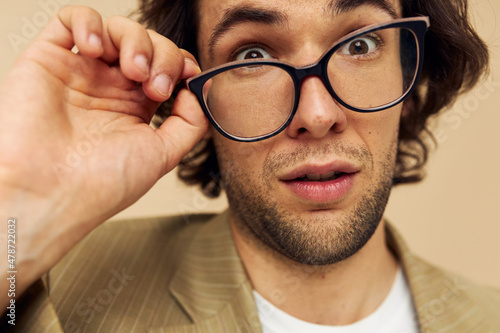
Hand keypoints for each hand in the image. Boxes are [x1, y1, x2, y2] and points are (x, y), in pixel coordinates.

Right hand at [0, 6, 207, 298]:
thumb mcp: (163, 156)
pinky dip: (90, 22)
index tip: (189, 77)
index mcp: (135, 109)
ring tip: (132, 70)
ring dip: (135, 40)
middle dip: (163, 56)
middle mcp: (109, 89)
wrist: (50, 194)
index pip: (166, 68)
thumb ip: (189, 123)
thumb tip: (199, 92)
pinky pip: (70, 19)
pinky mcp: (49, 61)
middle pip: (149, 45)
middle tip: (156, 86)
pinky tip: (96, 49)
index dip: (181, 65)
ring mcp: (81, 73)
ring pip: (117, 29)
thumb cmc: (102, 184)